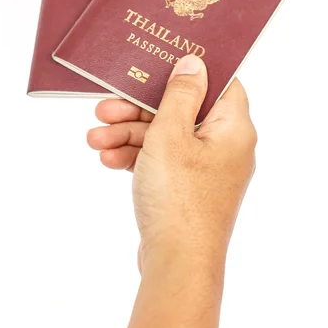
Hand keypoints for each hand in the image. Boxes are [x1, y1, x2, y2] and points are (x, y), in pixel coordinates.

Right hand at [87, 54, 256, 272]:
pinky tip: (107, 159)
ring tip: (94, 139)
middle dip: (138, 110)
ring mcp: (205, 170)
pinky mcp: (187, 189)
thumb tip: (194, 61)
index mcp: (233, 128)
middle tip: (104, 107)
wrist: (177, 266)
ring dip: (128, 135)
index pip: (219, 83)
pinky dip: (136, 158)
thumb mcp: (171, 135)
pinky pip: (162, 163)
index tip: (157, 62)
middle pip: (181, 111)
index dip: (188, 70)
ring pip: (165, 138)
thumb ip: (180, 94)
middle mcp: (224, 147)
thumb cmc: (179, 198)